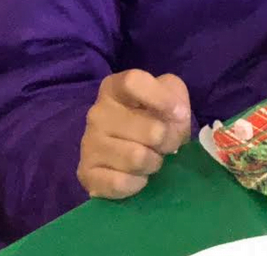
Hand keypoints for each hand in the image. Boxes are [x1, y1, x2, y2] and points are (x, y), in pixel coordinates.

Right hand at [78, 70, 192, 199]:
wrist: (131, 152)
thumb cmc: (153, 118)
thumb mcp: (168, 95)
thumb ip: (174, 95)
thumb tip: (176, 115)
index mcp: (113, 88)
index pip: (133, 82)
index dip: (162, 99)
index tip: (179, 114)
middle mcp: (96, 113)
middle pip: (150, 130)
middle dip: (167, 141)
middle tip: (167, 145)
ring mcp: (88, 144)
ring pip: (137, 158)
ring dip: (153, 163)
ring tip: (151, 159)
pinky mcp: (86, 174)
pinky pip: (120, 183)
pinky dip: (137, 184)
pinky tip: (137, 177)